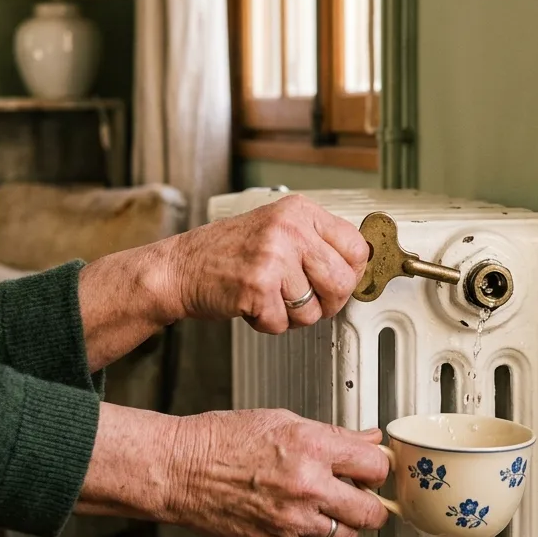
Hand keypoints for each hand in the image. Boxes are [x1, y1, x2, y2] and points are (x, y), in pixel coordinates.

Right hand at [164, 409, 389, 536]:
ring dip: (343, 522)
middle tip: (362, 495)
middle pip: (371, 513)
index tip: (373, 468)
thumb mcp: (283, 421)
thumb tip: (366, 441)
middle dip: (372, 503)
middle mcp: (307, 487)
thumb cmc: (223, 440)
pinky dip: (313, 533)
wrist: (181, 470)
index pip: (375, 466)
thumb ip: (332, 436)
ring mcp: (292, 521)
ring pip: (346, 535)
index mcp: (312, 448)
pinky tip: (298, 514)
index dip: (377, 467)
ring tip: (327, 505)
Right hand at [171, 195, 368, 332]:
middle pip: (342, 283)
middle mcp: (290, 229)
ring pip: (314, 310)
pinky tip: (251, 303)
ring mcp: (274, 256)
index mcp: (300, 212)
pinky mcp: (258, 285)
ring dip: (292, 316)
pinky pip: (284, 323)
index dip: (351, 274)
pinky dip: (268, 323)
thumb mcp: (277, 229)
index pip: (357, 247)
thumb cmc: (227, 253)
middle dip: (327, 303)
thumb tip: (357, 267)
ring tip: (269, 296)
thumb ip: (315, 242)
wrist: (180, 267)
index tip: (337, 282)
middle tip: (304, 300)